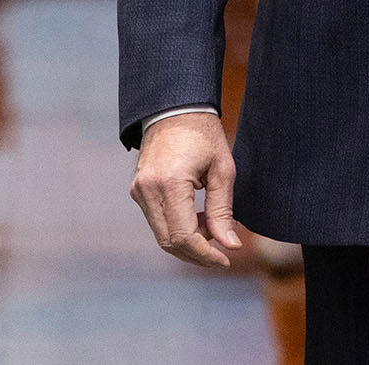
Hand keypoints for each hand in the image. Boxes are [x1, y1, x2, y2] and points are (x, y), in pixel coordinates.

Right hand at [131, 112, 242, 267]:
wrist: (175, 108)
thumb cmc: (204, 134)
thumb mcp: (222, 169)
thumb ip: (223, 210)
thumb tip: (230, 245)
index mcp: (170, 184)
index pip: (183, 236)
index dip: (205, 254)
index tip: (227, 259)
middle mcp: (148, 191)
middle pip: (169, 242)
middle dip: (197, 253)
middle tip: (222, 251)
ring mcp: (139, 192)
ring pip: (161, 235)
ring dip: (188, 241)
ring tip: (212, 228)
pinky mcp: (138, 191)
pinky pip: (157, 221)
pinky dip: (177, 228)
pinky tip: (197, 219)